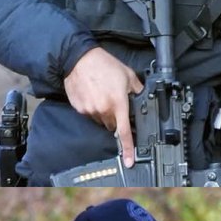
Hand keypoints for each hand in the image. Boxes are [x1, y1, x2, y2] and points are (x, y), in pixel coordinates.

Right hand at [62, 47, 142, 166]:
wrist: (78, 59)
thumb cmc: (103, 65)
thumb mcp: (128, 75)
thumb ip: (137, 90)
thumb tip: (142, 99)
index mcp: (118, 103)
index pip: (124, 132)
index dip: (128, 148)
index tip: (129, 161)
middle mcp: (103, 110)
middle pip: (112, 126)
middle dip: (116, 118)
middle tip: (114, 101)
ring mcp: (89, 111)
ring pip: (100, 121)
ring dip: (103, 112)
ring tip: (102, 94)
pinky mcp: (79, 109)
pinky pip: (89, 114)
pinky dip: (92, 108)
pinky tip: (92, 94)